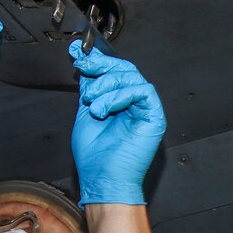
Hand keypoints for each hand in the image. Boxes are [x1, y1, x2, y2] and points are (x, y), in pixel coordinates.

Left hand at [69, 42, 165, 205]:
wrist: (102, 179)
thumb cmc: (95, 156)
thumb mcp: (86, 112)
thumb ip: (89, 87)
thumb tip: (84, 61)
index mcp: (118, 102)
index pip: (112, 72)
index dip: (96, 59)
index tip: (78, 52)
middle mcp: (133, 103)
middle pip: (124, 69)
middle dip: (101, 65)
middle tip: (84, 66)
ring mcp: (145, 108)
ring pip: (131, 77)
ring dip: (107, 84)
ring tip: (93, 103)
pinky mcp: (155, 115)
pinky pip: (142, 90)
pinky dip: (120, 94)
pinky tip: (106, 108)